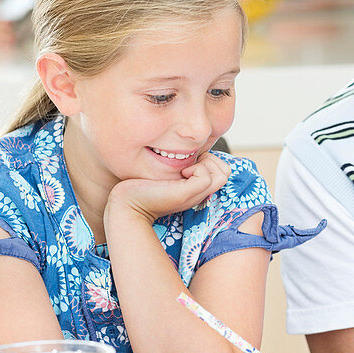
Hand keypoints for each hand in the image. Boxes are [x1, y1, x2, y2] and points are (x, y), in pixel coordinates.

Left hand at [106, 153, 229, 223]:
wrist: (127, 205)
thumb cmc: (141, 187)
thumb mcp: (166, 174)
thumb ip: (179, 164)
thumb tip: (188, 148)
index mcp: (196, 190)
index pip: (223, 171)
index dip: (211, 160)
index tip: (189, 162)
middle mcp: (199, 194)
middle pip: (226, 171)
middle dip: (212, 159)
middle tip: (189, 163)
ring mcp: (195, 196)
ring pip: (222, 173)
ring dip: (206, 163)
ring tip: (185, 168)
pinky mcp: (186, 194)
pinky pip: (206, 176)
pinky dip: (197, 168)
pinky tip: (180, 172)